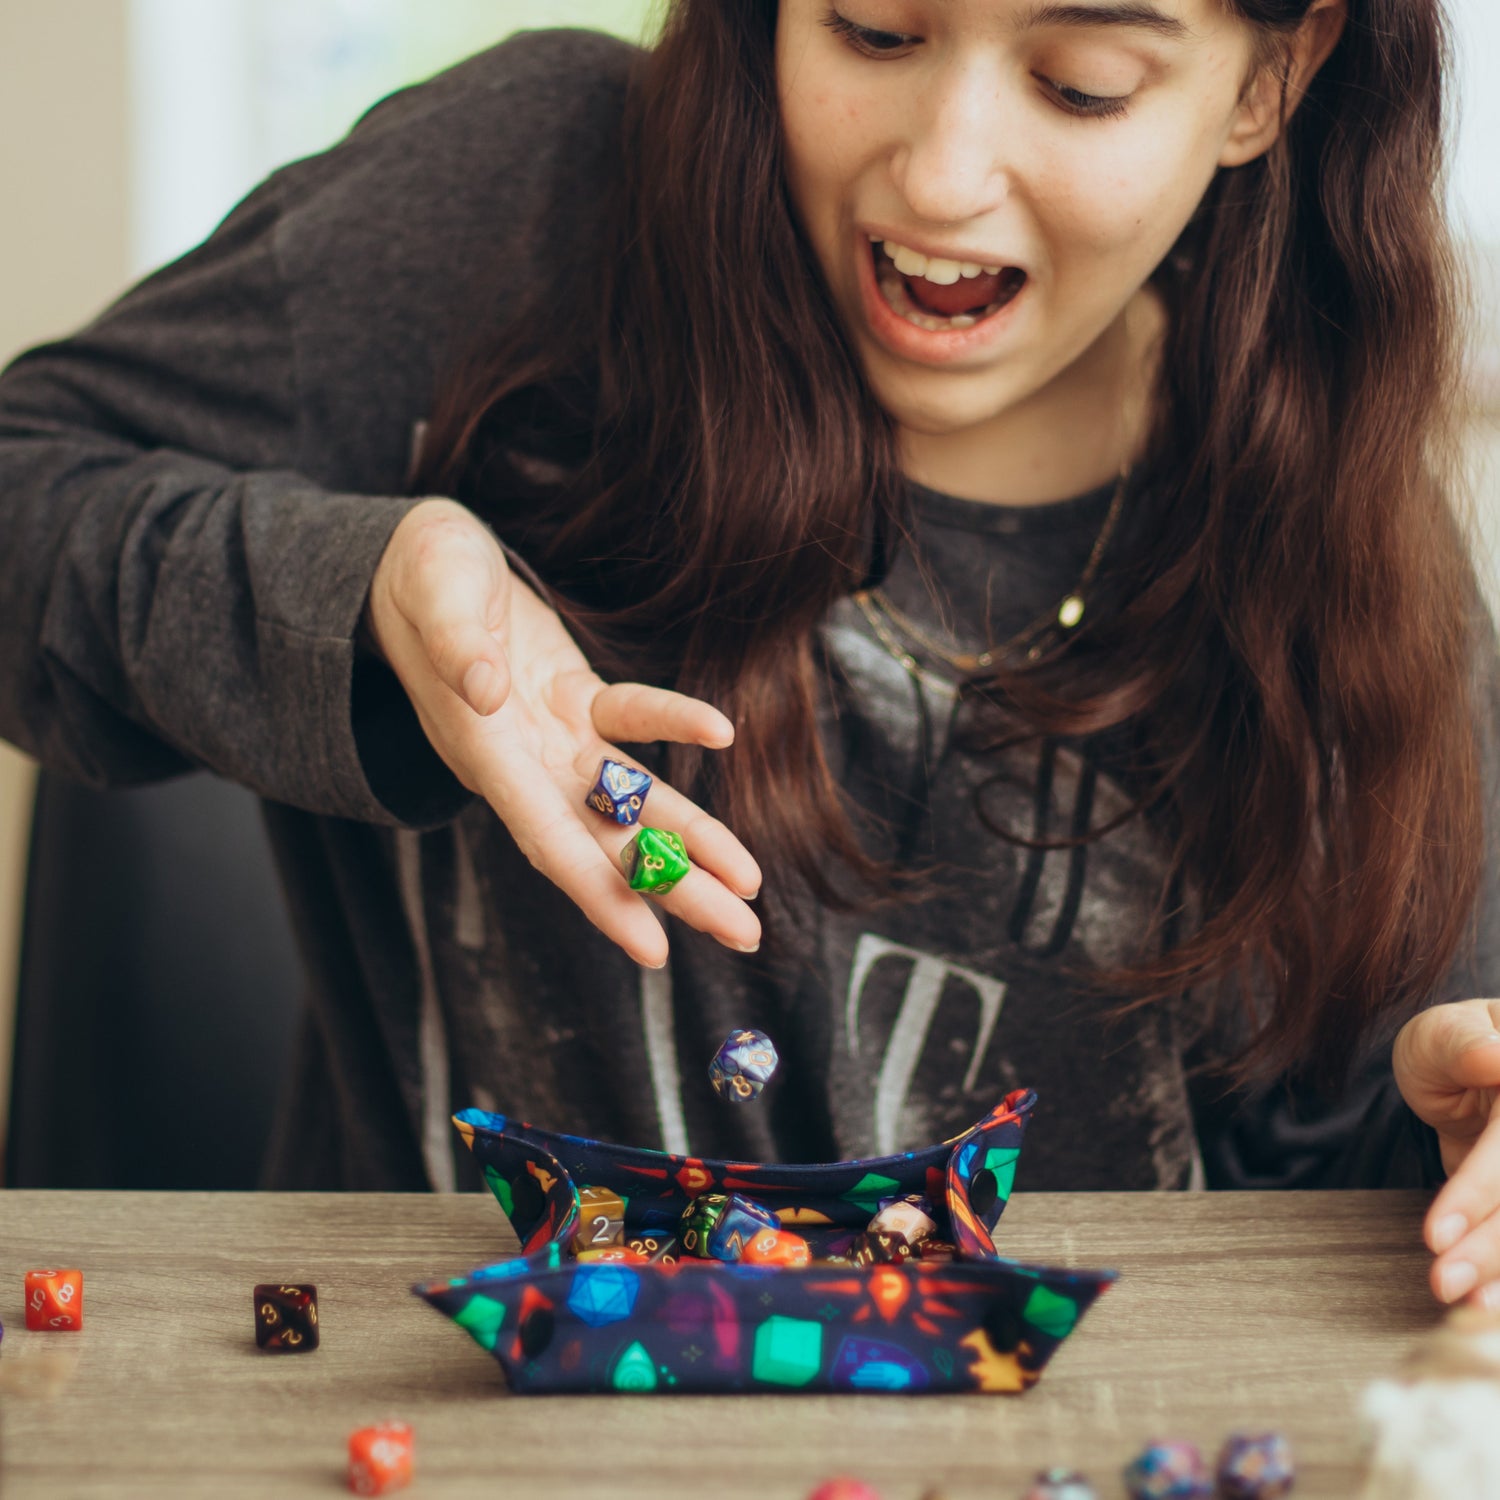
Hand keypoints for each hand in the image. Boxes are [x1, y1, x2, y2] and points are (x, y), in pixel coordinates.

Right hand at [364, 498, 761, 968]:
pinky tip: (723, 736)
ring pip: (630, 801)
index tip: (653, 948)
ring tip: (750, 884)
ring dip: (692, 842)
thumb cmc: (419, 574)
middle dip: (674, 889)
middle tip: (746, 935)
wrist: (413, 563)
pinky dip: (676, 725)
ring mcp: (551, 737)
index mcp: (483, 754)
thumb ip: (455, 643)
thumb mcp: (433, 590)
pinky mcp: (573, 700)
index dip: (599, 895)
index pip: (547, 838)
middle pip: (605, 842)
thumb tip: (483, 691)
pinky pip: (631, 719)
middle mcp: (522, 763)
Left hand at [1393, 997, 1499, 1305]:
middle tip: (1443, 1283)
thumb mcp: (1444, 1036)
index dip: (1480, 1192)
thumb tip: (1497, 1053)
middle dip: (1492, 1247)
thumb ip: (1466, 1045)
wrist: (1468, 1077)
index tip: (1435, 1235)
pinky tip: (1490, 1301)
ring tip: (1470, 1306)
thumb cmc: (1451, 1050)